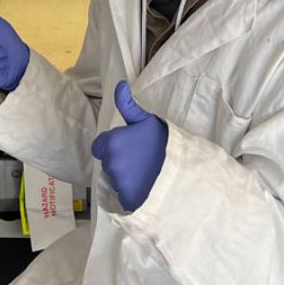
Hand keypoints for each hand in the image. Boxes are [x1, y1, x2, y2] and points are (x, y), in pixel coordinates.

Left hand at [92, 80, 167, 211]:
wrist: (184, 169)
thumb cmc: (164, 141)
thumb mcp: (146, 120)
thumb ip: (128, 105)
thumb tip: (120, 84)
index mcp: (113, 141)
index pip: (99, 146)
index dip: (112, 146)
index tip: (129, 147)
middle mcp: (111, 162)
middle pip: (108, 163)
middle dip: (120, 161)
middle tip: (141, 159)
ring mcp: (118, 183)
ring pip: (115, 179)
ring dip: (126, 177)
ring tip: (146, 172)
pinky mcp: (126, 199)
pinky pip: (123, 195)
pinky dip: (132, 192)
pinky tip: (147, 185)